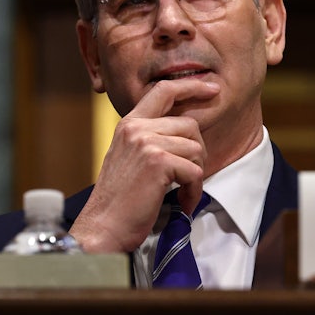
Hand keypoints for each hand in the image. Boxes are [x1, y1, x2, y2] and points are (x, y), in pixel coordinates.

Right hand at [68, 78, 219, 252]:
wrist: (102, 228)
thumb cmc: (120, 200)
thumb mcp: (130, 157)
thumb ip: (152, 138)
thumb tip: (187, 130)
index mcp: (129, 124)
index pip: (164, 90)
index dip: (192, 86)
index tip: (212, 88)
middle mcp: (137, 128)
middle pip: (190, 124)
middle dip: (197, 152)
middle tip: (187, 176)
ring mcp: (147, 143)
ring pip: (196, 148)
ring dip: (195, 174)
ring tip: (181, 192)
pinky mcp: (158, 162)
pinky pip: (195, 171)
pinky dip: (194, 190)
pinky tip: (182, 202)